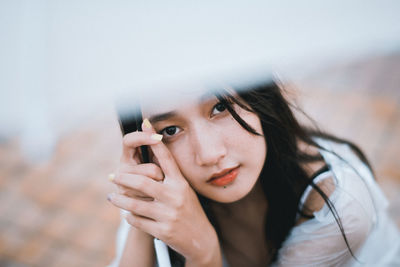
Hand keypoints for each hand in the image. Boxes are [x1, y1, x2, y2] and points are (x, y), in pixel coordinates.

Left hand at [108, 120, 221, 265]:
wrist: (200, 239)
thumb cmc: (187, 209)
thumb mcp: (183, 189)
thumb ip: (168, 176)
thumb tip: (149, 153)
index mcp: (181, 183)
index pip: (166, 158)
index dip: (154, 141)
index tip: (145, 125)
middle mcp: (176, 197)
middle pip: (143, 181)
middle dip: (123, 178)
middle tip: (112, 175)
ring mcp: (169, 215)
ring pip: (135, 204)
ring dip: (119, 200)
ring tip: (111, 196)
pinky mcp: (163, 231)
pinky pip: (137, 221)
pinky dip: (129, 217)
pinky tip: (127, 213)